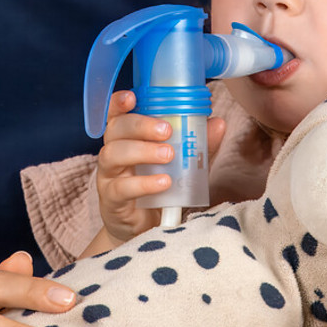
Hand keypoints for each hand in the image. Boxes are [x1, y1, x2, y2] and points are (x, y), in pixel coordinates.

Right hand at [97, 90, 225, 244]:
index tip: (132, 97)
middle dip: (141, 125)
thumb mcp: (183, 164)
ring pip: (114, 154)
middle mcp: (113, 152)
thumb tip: (218, 123)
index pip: (117, 114)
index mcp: (127, 138)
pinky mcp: (111, 201)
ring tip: (169, 155)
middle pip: (116, 129)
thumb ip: (197, 145)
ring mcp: (108, 177)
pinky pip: (122, 188)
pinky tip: (164, 183)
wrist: (146, 229)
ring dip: (143, 151)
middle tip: (167, 130)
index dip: (119, 102)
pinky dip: (144, 183)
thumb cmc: (160, 188)